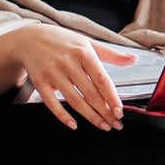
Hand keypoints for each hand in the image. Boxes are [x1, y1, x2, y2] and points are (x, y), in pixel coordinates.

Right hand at [0, 25, 135, 130]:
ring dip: (90, 117)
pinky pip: (52, 104)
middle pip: (90, 93)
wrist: (29, 39)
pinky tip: (74, 125)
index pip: (101, 79)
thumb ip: (111, 54)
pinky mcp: (40, 83)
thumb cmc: (63, 41)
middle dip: (105, 112)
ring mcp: (53, 73)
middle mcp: (68, 63)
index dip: (112, 98)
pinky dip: (63, 116)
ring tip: (103, 126)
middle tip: (116, 125)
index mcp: (83, 52)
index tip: (120, 112)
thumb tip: (134, 59)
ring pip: (74, 101)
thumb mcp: (87, 43)